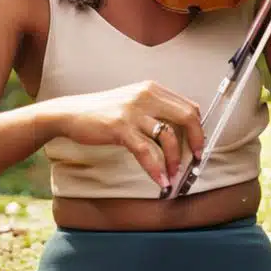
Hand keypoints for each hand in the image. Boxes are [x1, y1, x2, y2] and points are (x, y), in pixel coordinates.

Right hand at [55, 81, 204, 192]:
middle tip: (196, 161)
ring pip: (168, 137)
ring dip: (175, 161)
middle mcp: (146, 95)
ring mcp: (133, 111)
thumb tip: (182, 134)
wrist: (72, 113)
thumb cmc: (104, 112)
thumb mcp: (134, 103)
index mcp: (152, 89)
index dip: (198, 128)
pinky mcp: (120, 127)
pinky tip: (160, 181)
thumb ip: (156, 111)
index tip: (198, 146)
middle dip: (196, 141)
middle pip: (186, 117)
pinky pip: (146, 151)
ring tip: (173, 175)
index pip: (189, 106)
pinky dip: (156, 169)